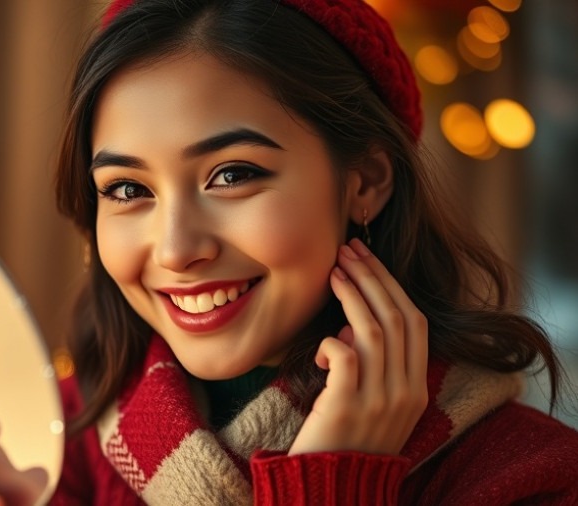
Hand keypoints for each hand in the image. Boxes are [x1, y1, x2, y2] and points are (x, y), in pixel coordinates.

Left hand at [288, 238, 428, 455]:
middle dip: (373, 278)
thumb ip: (370, 366)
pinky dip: (331, 342)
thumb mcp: (370, 403)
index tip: (369, 260)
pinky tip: (320, 347)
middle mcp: (405, 393)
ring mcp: (379, 400)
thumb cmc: (343, 442)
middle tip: (349, 251)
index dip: (392, 287)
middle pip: (398, 318)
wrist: (330, 488)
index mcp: (417, 390)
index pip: (415, 324)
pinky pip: (345, 356)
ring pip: (374, 330)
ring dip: (352, 295)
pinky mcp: (348, 407)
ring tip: (333, 271)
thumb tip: (351, 330)